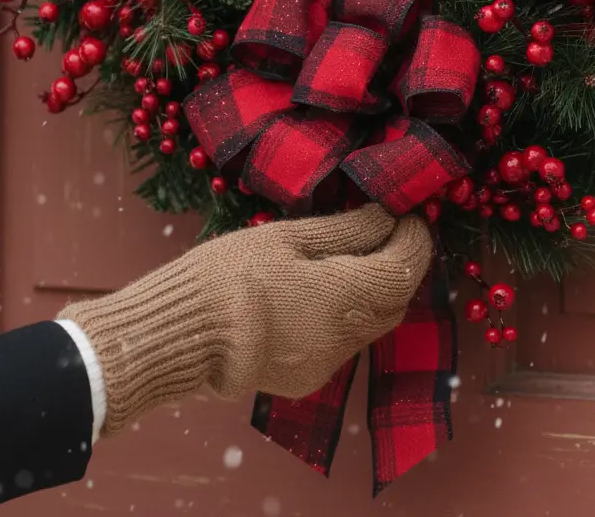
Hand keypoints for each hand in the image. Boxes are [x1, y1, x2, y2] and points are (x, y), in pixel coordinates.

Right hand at [58, 205, 432, 435]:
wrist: (180, 336)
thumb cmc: (230, 273)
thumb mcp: (287, 238)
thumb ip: (345, 230)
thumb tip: (388, 217)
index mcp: (344, 296)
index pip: (405, 270)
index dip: (415, 240)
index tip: (409, 214)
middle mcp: (345, 338)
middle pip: (396, 300)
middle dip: (398, 265)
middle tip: (385, 230)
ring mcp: (326, 364)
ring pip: (371, 324)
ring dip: (372, 291)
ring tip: (349, 255)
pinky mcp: (306, 380)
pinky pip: (343, 343)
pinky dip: (345, 315)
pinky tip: (318, 292)